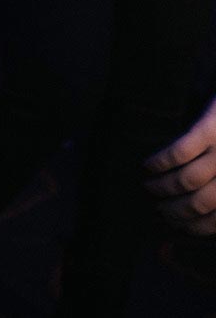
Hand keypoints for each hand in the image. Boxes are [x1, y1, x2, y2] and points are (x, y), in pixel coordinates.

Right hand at [147, 94, 215, 234]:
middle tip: (156, 208)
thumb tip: (196, 218)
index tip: (173, 226)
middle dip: (172, 211)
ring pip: (186, 181)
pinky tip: (147, 165)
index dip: (192, 228)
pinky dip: (159, 162)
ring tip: (147, 187)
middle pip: (199, 204)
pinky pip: (179, 152)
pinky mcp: (210, 128)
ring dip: (161, 188)